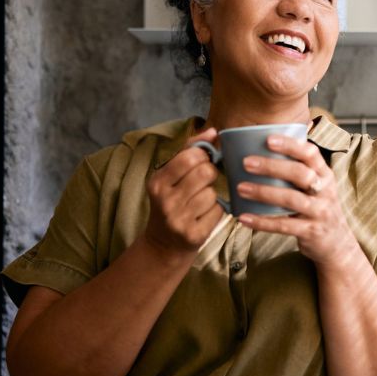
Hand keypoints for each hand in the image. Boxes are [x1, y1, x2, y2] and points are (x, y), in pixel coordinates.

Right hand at [144, 128, 225, 259]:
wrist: (163, 244)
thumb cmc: (171, 202)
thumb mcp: (170, 176)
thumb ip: (189, 150)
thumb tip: (213, 131)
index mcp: (157, 182)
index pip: (190, 156)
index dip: (203, 156)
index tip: (202, 161)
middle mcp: (165, 201)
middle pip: (205, 173)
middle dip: (210, 174)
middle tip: (204, 181)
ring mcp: (178, 220)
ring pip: (213, 193)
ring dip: (212, 195)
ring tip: (200, 202)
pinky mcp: (194, 235)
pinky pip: (219, 212)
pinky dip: (216, 211)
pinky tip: (204, 215)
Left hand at [236, 135, 357, 267]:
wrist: (337, 244)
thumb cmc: (318, 208)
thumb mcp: (317, 187)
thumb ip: (299, 171)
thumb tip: (265, 148)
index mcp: (325, 175)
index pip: (311, 153)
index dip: (291, 145)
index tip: (268, 139)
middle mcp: (325, 191)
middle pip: (300, 173)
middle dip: (272, 166)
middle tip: (247, 162)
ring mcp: (320, 212)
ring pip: (291, 199)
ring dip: (264, 192)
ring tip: (241, 188)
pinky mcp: (311, 232)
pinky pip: (284, 225)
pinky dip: (262, 222)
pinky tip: (244, 217)